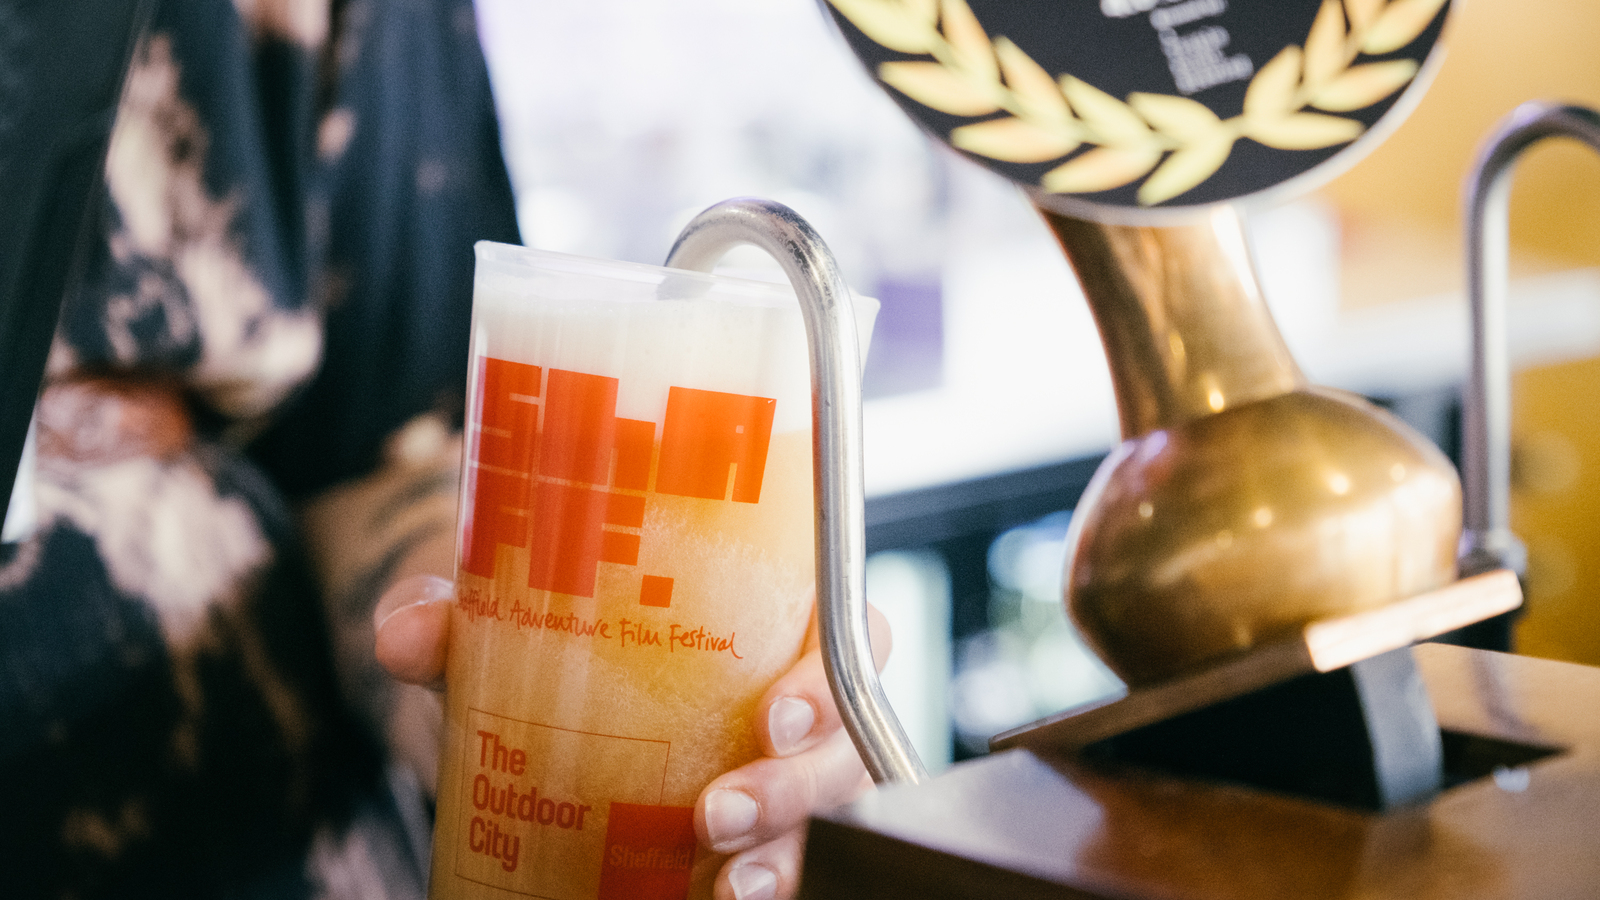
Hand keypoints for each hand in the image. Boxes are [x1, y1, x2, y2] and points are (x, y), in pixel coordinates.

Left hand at [373, 576, 891, 899]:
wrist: (517, 694)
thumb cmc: (548, 631)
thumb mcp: (503, 611)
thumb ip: (453, 608)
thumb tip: (410, 630)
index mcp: (764, 620)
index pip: (850, 636)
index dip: (832, 680)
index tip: (773, 718)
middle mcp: (786, 700)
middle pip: (844, 745)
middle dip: (799, 792)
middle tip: (715, 817)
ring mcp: (775, 775)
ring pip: (829, 820)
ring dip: (788, 859)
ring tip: (728, 891)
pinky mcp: (746, 836)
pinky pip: (784, 863)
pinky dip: (769, 887)